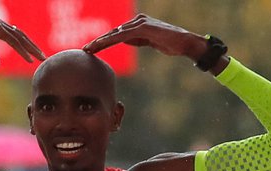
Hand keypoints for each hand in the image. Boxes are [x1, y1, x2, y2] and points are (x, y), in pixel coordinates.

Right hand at [0, 16, 44, 65]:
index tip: (34, 55)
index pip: (15, 34)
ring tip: (40, 59)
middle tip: (43, 57)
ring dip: (31, 49)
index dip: (26, 45)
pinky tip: (29, 60)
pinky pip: (13, 41)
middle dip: (32, 46)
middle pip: (20, 35)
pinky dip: (22, 51)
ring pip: (19, 38)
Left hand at [83, 14, 206, 60]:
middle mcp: (137, 21)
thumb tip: (123, 39)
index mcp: (138, 24)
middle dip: (98, 41)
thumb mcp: (150, 42)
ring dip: (101, 42)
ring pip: (115, 34)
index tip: (92, 49)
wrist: (185, 43)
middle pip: (113, 33)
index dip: (104, 42)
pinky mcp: (143, 28)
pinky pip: (123, 36)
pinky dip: (111, 41)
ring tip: (88, 49)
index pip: (117, 34)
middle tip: (84, 49)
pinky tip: (100, 45)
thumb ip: (137, 39)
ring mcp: (140, 23)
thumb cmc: (171, 44)